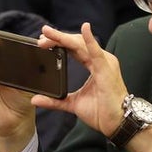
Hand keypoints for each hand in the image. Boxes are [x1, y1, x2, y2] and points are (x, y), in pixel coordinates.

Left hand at [32, 23, 126, 137]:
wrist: (117, 123)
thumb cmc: (101, 112)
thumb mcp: (73, 104)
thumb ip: (55, 101)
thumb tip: (35, 100)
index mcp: (94, 65)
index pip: (74, 48)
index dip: (59, 43)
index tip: (43, 41)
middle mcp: (100, 60)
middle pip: (76, 43)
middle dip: (58, 38)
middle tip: (41, 37)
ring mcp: (104, 63)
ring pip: (81, 45)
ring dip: (64, 38)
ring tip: (49, 34)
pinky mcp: (106, 69)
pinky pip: (96, 52)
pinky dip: (90, 40)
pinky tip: (85, 29)